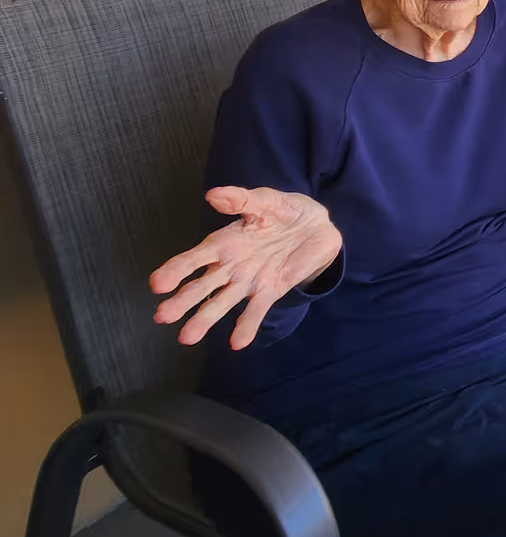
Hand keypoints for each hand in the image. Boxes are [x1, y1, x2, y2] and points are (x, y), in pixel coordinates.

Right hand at [151, 187, 341, 349]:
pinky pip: (256, 310)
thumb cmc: (285, 211)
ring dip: (205, 318)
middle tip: (162, 316)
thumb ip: (241, 200)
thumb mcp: (265, 200)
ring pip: (223, 302)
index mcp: (226, 242)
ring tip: (186, 337)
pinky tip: (237, 343)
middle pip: (203, 284)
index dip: (177, 269)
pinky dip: (247, 325)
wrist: (317, 225)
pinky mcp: (271, 290)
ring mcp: (250, 280)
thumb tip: (213, 194)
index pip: (196, 257)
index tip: (157, 283)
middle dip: (183, 300)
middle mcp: (232, 265)